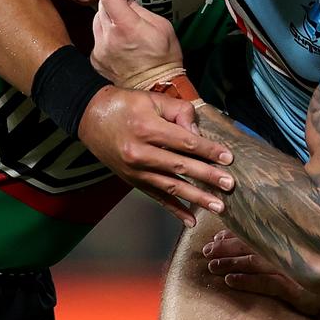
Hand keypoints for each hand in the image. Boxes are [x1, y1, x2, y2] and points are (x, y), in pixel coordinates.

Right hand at [79, 85, 234, 226]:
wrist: (89, 117)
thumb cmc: (125, 104)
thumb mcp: (152, 99)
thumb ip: (178, 112)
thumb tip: (198, 133)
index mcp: (147, 129)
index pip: (185, 142)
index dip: (208, 150)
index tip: (228, 158)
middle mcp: (140, 153)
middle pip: (180, 167)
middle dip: (207, 177)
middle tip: (230, 185)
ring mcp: (135, 171)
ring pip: (171, 187)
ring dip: (196, 198)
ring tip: (218, 206)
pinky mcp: (132, 181)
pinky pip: (156, 197)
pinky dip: (174, 210)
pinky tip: (190, 220)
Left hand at [91, 0, 182, 86]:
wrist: (156, 86)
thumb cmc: (164, 58)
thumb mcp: (162, 26)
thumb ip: (141, 10)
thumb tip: (127, 2)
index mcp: (127, 27)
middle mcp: (109, 38)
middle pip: (101, 7)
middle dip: (114, 3)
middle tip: (126, 9)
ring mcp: (100, 50)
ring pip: (96, 22)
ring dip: (108, 19)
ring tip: (123, 27)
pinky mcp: (96, 59)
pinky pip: (97, 39)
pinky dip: (105, 36)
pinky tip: (119, 42)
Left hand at [203, 230, 319, 315]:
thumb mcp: (301, 249)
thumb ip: (279, 239)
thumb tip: (245, 235)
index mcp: (288, 240)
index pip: (255, 233)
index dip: (233, 235)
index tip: (215, 239)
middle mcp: (289, 251)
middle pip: (250, 245)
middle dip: (225, 248)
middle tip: (206, 252)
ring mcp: (293, 270)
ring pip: (254, 263)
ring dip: (230, 263)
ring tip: (212, 266)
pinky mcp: (297, 291)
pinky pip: (267, 285)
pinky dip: (247, 282)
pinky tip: (230, 281)